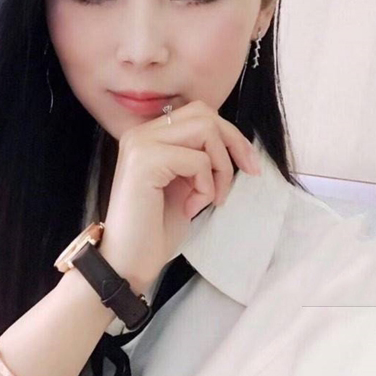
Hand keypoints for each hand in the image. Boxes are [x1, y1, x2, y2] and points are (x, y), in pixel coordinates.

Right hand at [98, 100, 260, 293]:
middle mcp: (140, 133)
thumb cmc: (155, 229)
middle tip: (247, 174)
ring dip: (220, 168)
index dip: (230, 135)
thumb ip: (199, 156)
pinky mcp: (145, 161)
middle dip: (234, 144)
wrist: (127, 262)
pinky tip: (191, 209)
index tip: (249, 165)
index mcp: (148, 136)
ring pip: (206, 131)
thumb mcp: (185, 184)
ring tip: (210, 198)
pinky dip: (206, 187)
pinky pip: (198, 160)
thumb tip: (234, 142)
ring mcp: (140, 144)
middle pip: (205, 114)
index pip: (199, 113)